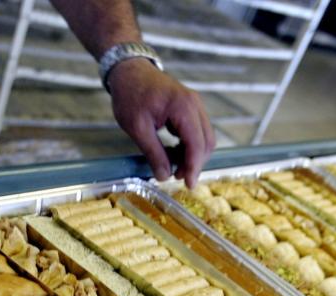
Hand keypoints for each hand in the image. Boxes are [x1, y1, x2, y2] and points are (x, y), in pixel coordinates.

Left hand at [107, 59, 215, 187]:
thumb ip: (153, 152)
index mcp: (183, 107)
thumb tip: (164, 176)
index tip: (189, 185)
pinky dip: (190, 145)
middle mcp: (194, 104)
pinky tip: (175, 152)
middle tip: (176, 176)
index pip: (197, 144)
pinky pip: (198, 131)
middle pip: (206, 142)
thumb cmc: (130, 94)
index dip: (194, 167)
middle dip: (195, 163)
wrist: (128, 70)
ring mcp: (194, 104)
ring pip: (205, 137)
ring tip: (174, 166)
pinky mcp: (191, 106)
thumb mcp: (137, 127)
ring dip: (193, 155)